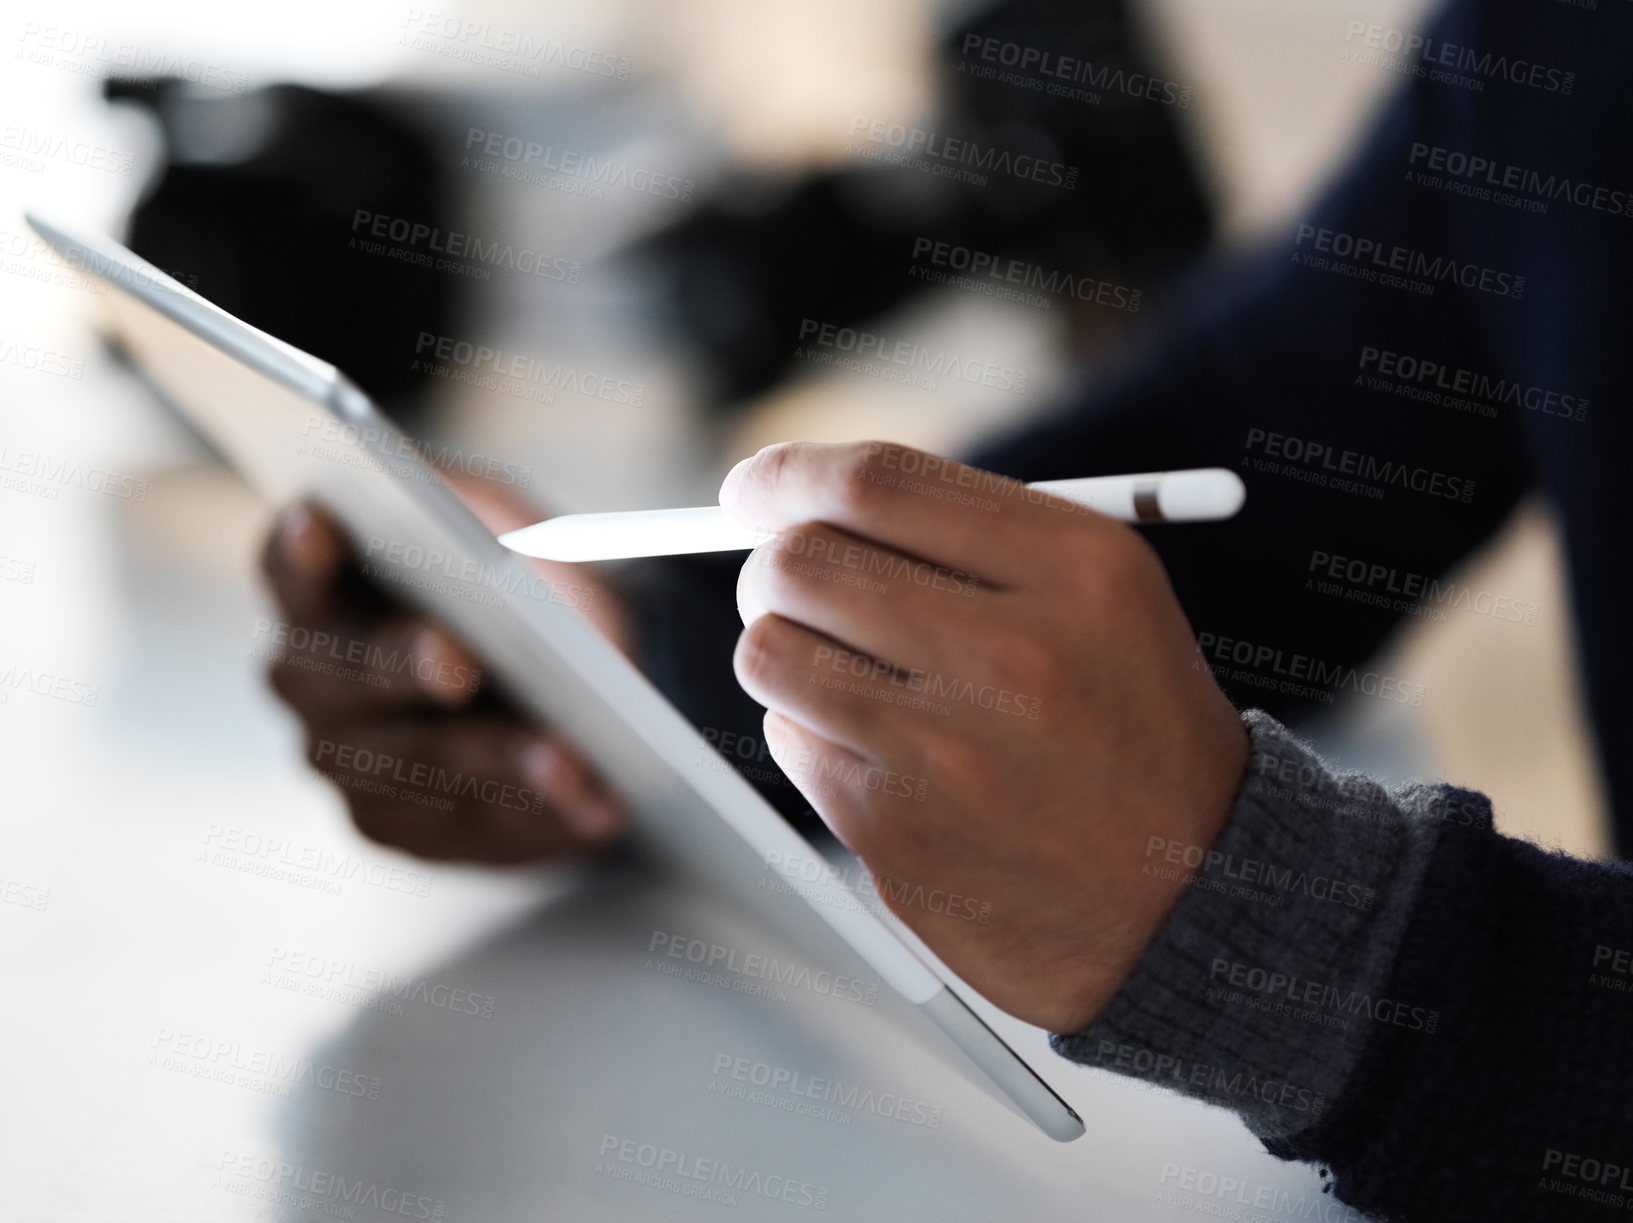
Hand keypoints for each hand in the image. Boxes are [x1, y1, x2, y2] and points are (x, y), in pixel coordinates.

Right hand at [259, 475, 630, 862]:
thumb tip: (426, 486)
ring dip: (496, 760)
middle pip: (343, 676)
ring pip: (419, 766)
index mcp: (322, 593)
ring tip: (564, 756)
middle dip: (402, 665)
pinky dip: (543, 814)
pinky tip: (595, 803)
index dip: (299, 551)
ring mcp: (352, 766)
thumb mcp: (500, 524)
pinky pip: (479, 828)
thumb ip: (457, 502)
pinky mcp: (410, 830)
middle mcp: (313, 685)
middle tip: (457, 662)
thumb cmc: (521, 588)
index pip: (290, 566)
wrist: (581, 680)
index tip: (318, 523)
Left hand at [723, 441, 1248, 1032]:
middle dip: (773, 562)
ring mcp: (949, 753)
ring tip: (840, 664)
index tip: (752, 487)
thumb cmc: (1125, 722)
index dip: (790, 474)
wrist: (1191, 894)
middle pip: (802, 562)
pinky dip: (812, 728)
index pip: (878, 484)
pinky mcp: (897, 831)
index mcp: (1079, 571)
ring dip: (783, 646)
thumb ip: (968, 532)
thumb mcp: (1104, 596)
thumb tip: (796, 494)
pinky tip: (879, 746)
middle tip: (788, 580)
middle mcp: (1015, 655)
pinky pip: (791, 737)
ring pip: (769, 650)